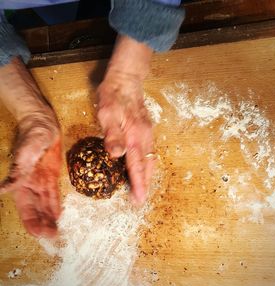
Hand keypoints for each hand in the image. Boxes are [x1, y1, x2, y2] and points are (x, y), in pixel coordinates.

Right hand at [0, 113, 61, 237]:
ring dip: (49, 217)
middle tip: (52, 236)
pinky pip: (53, 193)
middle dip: (42, 223)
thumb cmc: (33, 134)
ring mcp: (41, 180)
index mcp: (21, 181)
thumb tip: (3, 189)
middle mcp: (30, 184)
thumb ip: (17, 171)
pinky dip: (55, 204)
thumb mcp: (26, 151)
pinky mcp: (51, 175)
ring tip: (55, 231)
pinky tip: (58, 214)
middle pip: (35, 209)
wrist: (43, 123)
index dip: (31, 221)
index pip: (25, 207)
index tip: (39, 234)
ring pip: (44, 203)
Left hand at [97, 71, 154, 204]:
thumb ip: (112, 134)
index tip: (139, 199)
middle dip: (145, 183)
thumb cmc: (113, 97)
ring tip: (142, 187)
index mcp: (134, 137)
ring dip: (147, 175)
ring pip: (150, 159)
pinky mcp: (147, 129)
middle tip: (140, 198)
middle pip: (148, 166)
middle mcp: (145, 138)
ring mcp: (148, 133)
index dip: (138, 184)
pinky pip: (149, 151)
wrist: (127, 80)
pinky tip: (142, 166)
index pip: (137, 166)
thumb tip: (116, 155)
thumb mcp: (107, 114)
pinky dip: (147, 164)